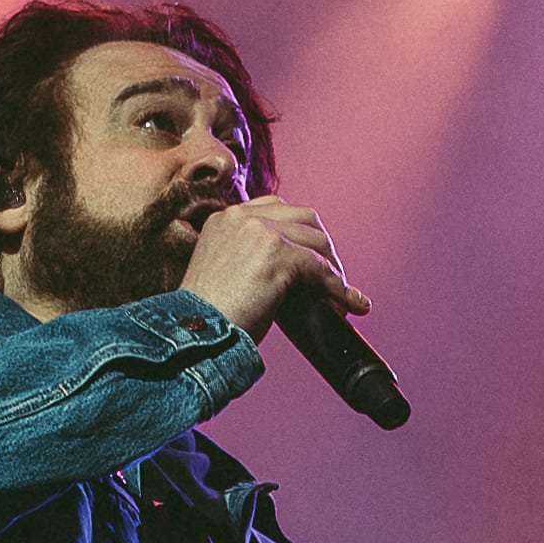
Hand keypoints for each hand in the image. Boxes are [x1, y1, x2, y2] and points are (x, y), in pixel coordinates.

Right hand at [181, 197, 359, 339]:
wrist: (193, 334)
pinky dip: (339, 287)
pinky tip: (350, 304)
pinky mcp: (278, 254)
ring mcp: (260, 232)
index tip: (310, 255)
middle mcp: (241, 217)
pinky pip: (320, 268)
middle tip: (331, 277)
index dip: (299, 231)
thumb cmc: (205, 317)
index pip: (274, 208)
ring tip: (340, 295)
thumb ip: (247, 259)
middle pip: (302, 216)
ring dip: (334, 267)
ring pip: (315, 239)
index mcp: (224, 219)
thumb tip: (286, 273)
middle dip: (322, 246)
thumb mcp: (222, 273)